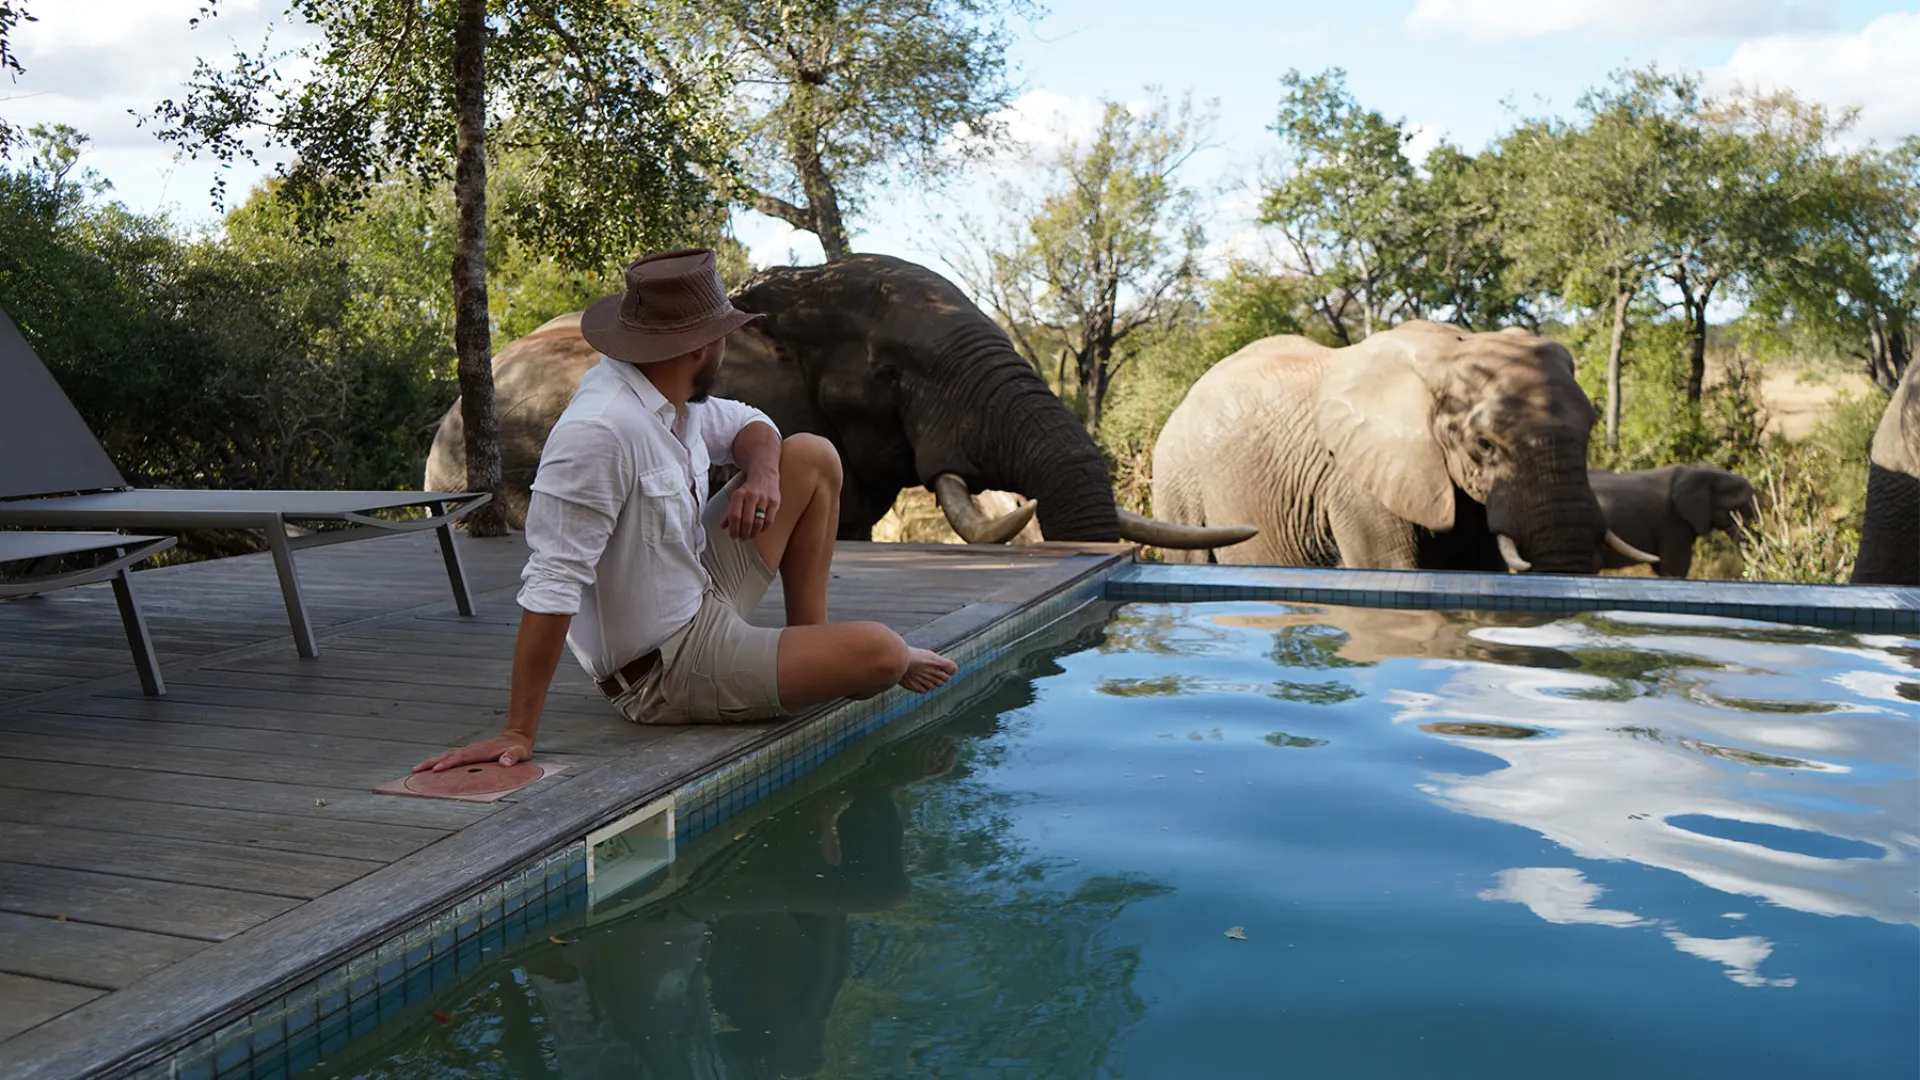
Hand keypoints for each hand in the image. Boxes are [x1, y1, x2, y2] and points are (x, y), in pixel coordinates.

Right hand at [413, 732, 532, 772]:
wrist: (516, 738)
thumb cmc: (518, 748)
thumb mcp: (519, 752)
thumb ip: (513, 757)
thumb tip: (505, 762)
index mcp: (481, 751)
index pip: (462, 758)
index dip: (449, 763)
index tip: (436, 769)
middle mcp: (471, 750)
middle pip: (448, 755)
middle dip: (432, 763)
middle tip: (416, 770)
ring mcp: (468, 751)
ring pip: (446, 755)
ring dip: (431, 762)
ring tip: (415, 770)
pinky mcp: (468, 754)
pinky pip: (450, 757)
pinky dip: (438, 762)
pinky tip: (430, 768)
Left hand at [722, 466, 780, 540]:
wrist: (764, 473)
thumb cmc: (748, 488)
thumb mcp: (736, 496)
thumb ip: (729, 512)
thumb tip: (722, 526)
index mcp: (739, 494)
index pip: (735, 516)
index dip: (733, 529)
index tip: (733, 536)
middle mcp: (752, 495)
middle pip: (747, 521)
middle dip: (743, 533)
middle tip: (742, 538)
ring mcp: (765, 498)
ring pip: (758, 522)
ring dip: (753, 533)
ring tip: (749, 536)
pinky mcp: (775, 501)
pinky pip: (769, 520)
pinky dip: (764, 528)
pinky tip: (759, 530)